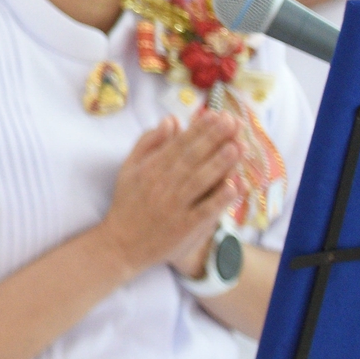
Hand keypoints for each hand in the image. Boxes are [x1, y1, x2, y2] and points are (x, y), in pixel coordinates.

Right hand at [98, 112, 245, 276]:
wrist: (122, 244)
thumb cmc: (128, 203)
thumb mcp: (129, 168)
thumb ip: (148, 143)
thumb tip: (171, 120)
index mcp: (149, 169)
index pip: (178, 144)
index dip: (198, 129)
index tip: (216, 114)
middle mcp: (162, 185)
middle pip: (192, 158)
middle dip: (213, 139)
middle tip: (233, 122)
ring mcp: (175, 206)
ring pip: (200, 181)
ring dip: (220, 164)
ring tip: (238, 146)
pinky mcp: (185, 227)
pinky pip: (205, 210)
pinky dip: (219, 198)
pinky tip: (234, 185)